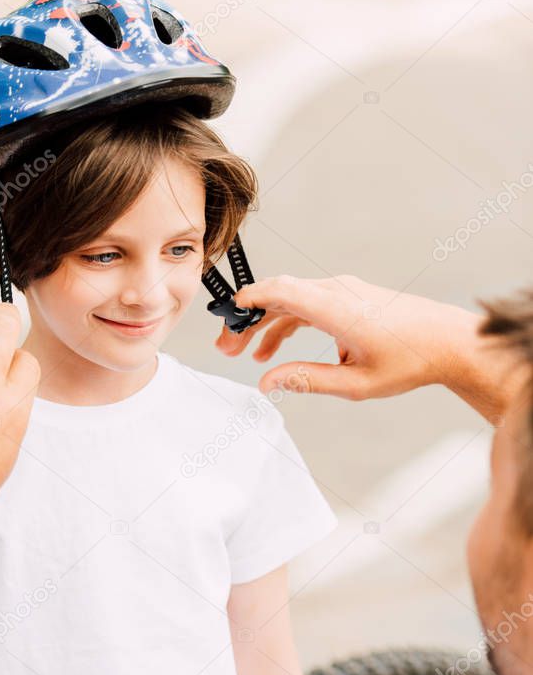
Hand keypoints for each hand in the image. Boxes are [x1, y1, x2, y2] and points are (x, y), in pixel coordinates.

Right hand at [215, 274, 477, 399]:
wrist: (449, 342)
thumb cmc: (409, 362)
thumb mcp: (355, 383)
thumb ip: (307, 380)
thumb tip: (266, 381)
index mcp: (338, 310)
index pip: (281, 291)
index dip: (249, 299)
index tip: (227, 314)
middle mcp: (338, 292)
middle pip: (279, 295)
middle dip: (249, 319)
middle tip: (226, 347)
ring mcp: (344, 292)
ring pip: (293, 300)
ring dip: (267, 324)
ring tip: (247, 354)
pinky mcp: (350, 297)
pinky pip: (309, 304)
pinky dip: (289, 323)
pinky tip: (278, 352)